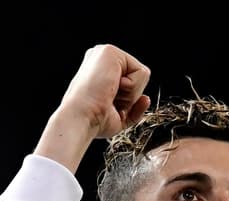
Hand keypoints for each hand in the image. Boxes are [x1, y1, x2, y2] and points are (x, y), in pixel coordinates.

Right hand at [35, 45, 150, 170]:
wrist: (82, 118)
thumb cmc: (95, 120)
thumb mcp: (118, 115)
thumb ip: (134, 107)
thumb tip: (146, 99)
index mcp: (101, 72)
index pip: (134, 84)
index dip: (128, 100)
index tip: (108, 104)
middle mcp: (102, 60)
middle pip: (140, 79)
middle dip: (131, 97)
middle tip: (109, 99)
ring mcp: (105, 53)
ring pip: (142, 75)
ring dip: (130, 93)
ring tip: (109, 94)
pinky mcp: (111, 51)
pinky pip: (142, 72)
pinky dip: (132, 87)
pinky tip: (112, 87)